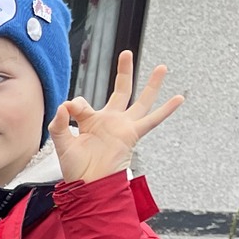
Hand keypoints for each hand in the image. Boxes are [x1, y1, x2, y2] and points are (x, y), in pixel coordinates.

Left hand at [49, 51, 182, 183]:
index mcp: (90, 121)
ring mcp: (123, 126)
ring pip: (141, 101)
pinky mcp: (132, 134)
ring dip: (152, 85)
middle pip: (121, 90)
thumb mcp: (62, 144)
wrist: (88, 185)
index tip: (68, 109)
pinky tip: (179, 98)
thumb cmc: (76, 169)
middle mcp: (109, 121)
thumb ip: (59, 124)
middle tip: (126, 53)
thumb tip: (64, 104)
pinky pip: (152, 120)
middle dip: (124, 72)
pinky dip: (166, 110)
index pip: (83, 103)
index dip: (75, 104)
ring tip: (162, 68)